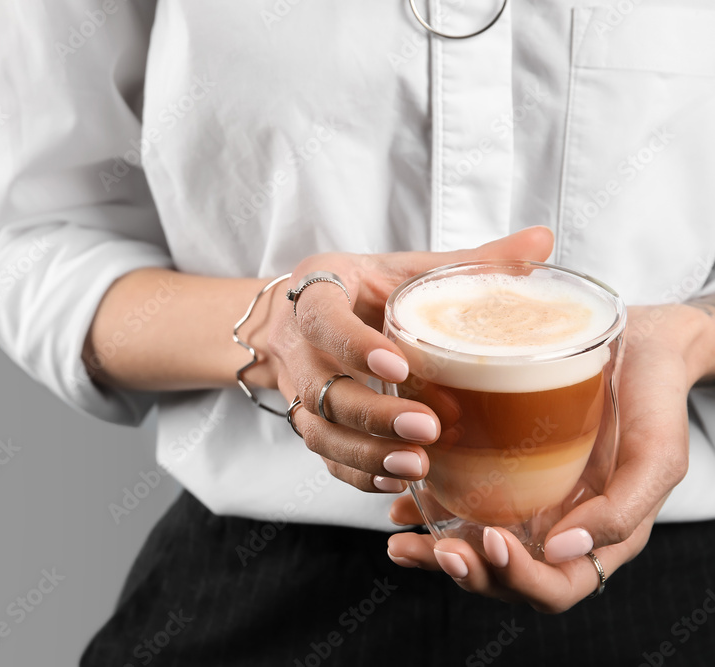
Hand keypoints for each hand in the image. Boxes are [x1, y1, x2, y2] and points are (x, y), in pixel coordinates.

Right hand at [242, 226, 553, 493]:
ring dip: (365, 452)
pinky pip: (324, 457)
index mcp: (318, 290)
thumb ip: (469, 260)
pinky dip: (359, 473)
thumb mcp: (407, 268)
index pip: (322, 318)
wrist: (305, 318)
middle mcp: (298, 343)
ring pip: (318, 429)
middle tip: (426, 427)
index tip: (399, 366)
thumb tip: (542, 239)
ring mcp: (297, 387)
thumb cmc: (365, 289)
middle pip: (319, 386)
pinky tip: (397, 480)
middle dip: (371, 413)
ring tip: (417, 465)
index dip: (354, 345)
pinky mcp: (308, 421)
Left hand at [386, 303, 712, 612]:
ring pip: (473, 548)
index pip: (552, 587)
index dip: (519, 578)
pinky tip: (400, 506)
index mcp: (595, 537)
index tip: (492, 540)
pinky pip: (457, 503)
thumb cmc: (654, 399)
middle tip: (435, 549)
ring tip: (402, 540)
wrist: (641, 344)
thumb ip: (621, 513)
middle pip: (503, 577)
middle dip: (467, 572)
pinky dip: (426, 513)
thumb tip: (562, 550)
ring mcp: (522, 502)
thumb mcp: (657, 456)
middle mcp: (553, 528)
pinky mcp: (497, 470)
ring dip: (435, 553)